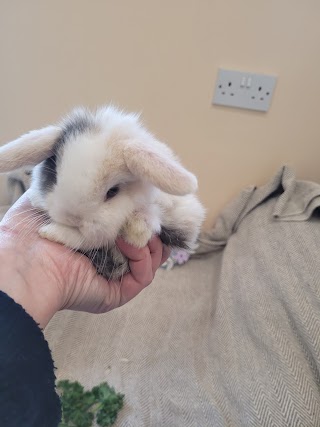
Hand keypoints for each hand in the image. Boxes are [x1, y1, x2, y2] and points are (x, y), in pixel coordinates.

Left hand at [0, 192, 169, 327]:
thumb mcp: (53, 197)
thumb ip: (75, 185)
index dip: (140, 215)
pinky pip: (143, 277)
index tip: (146, 199)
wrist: (23, 262)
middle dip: (152, 229)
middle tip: (150, 213)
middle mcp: (105, 260)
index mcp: (93, 240)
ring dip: (151, 243)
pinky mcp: (116, 293)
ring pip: (149, 263)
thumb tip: (98, 171)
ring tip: (139, 227)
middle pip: (144, 246)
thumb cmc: (31, 230)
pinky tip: (130, 242)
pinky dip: (144, 258)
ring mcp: (113, 278)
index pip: (127, 228)